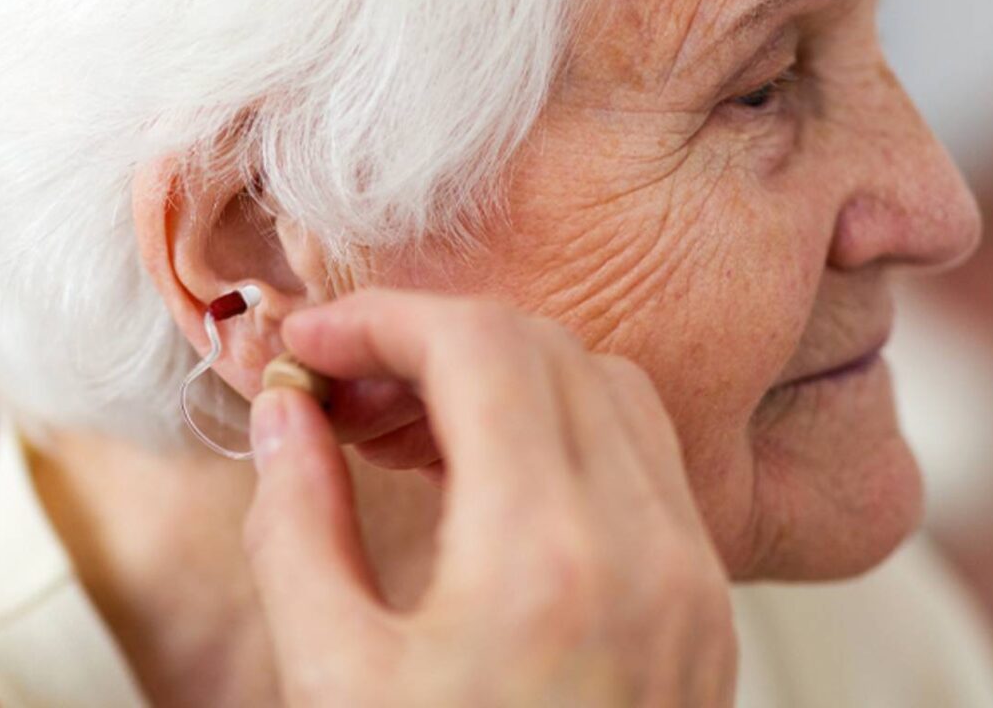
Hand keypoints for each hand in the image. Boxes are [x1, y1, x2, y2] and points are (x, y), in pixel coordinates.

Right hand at [245, 290, 735, 706]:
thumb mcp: (330, 677)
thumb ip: (297, 523)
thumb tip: (285, 412)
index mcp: (547, 559)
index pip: (481, 348)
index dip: (381, 320)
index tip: (307, 347)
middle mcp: (648, 553)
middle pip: (550, 348)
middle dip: (434, 337)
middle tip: (340, 382)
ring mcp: (694, 585)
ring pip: (614, 391)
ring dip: (505, 376)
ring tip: (403, 427)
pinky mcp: (707, 616)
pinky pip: (649, 466)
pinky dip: (564, 433)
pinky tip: (481, 484)